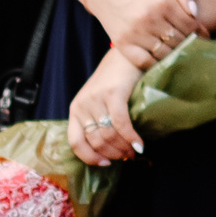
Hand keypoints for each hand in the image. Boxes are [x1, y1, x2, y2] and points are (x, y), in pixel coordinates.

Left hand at [66, 49, 145, 165]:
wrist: (127, 53)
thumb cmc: (115, 80)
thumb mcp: (99, 101)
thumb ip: (98, 120)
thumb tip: (109, 149)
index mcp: (75, 110)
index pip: (75, 142)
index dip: (89, 157)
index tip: (105, 163)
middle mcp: (82, 106)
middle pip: (95, 142)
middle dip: (113, 154)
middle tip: (127, 157)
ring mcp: (96, 99)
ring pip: (108, 135)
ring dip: (124, 148)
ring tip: (134, 151)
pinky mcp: (113, 94)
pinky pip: (121, 124)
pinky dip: (131, 138)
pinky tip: (140, 144)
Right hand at [84, 0, 202, 70]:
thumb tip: (195, 14)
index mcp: (162, 1)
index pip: (190, 25)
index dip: (200, 32)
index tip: (204, 36)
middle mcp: (149, 18)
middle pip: (179, 41)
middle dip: (189, 44)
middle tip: (194, 46)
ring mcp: (134, 33)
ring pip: (164, 53)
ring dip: (175, 55)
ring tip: (180, 52)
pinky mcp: (122, 43)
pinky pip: (144, 61)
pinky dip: (156, 64)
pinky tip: (161, 59)